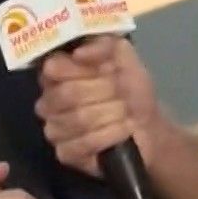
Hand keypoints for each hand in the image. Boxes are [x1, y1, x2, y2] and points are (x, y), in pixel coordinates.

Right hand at [36, 36, 157, 177]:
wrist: (148, 127)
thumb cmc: (132, 90)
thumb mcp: (125, 58)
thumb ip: (104, 45)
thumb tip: (78, 53)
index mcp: (58, 73)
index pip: (54, 67)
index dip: (83, 69)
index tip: (107, 70)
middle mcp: (49, 100)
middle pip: (68, 93)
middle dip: (104, 93)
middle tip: (122, 96)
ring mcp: (54, 128)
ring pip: (78, 119)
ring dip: (112, 115)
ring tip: (126, 114)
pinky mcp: (64, 153)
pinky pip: (82, 144)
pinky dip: (109, 136)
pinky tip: (123, 132)